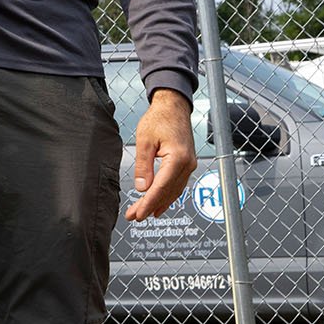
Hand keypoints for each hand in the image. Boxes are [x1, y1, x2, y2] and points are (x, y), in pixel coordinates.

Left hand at [126, 89, 196, 221]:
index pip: (162, 187)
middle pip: (168, 192)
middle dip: (150, 206)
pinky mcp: (187, 164)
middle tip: (134, 216)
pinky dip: (167, 196)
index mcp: (178, 158)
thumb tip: (142, 188)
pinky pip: (177, 185)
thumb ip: (143, 165)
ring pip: (174, 191)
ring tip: (143, 213)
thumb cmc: (159, 118)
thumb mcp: (145, 141)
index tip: (138, 214)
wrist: (173, 106)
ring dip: (158, 203)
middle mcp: (187, 164)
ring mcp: (189, 165)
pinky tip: (159, 204)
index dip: (149, 203)